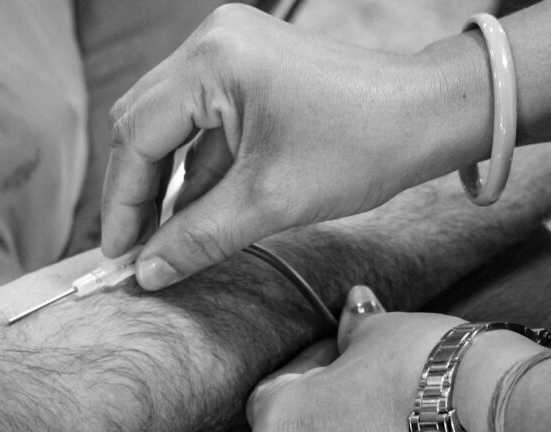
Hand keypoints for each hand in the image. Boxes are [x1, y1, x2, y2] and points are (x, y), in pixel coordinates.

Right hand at [101, 4, 488, 289]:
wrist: (431, 114)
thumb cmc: (363, 146)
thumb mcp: (270, 203)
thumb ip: (198, 238)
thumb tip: (147, 272)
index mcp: (212, 61)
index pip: (136, 135)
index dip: (122, 202)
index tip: (119, 255)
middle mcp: (212, 41)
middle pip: (142, 121)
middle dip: (136, 190)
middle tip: (134, 250)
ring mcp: (231, 48)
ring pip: (170, 121)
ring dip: (166, 181)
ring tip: (165, 239)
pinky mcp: (250, 64)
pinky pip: (203, 117)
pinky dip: (197, 164)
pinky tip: (197, 211)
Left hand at [246, 286, 488, 431]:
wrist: (491, 410)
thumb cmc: (423, 362)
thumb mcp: (378, 331)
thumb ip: (353, 328)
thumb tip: (353, 305)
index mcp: (277, 425)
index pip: (271, 397)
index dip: (306, 374)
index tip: (338, 361)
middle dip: (326, 431)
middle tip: (368, 405)